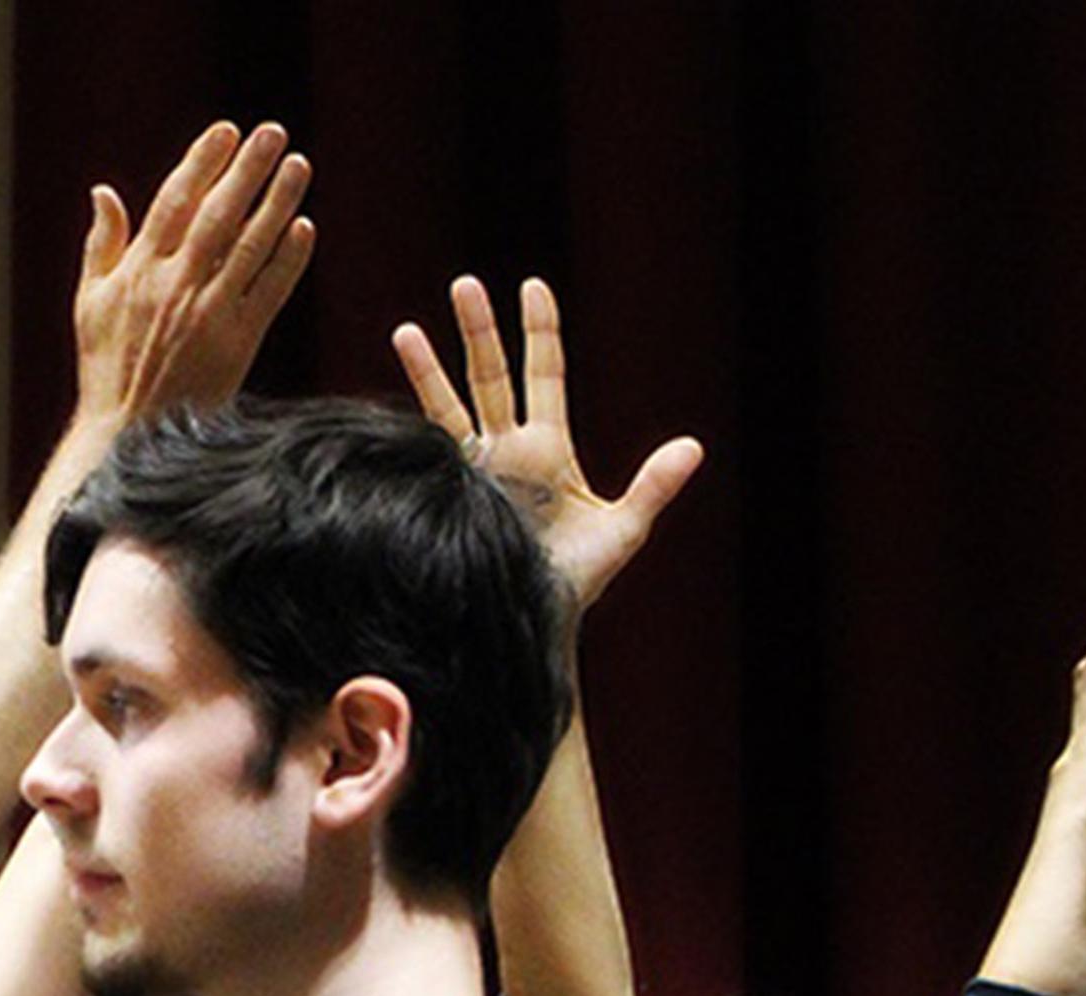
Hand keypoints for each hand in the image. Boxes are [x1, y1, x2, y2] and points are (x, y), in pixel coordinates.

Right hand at [69, 122, 315, 426]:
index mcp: (137, 271)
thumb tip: (102, 191)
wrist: (128, 436)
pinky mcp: (237, 344)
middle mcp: (174, 286)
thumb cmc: (106, 367)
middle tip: (274, 133)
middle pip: (218, 214)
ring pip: (250, 246)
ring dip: (277, 202)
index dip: (202, 162)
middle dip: (247, 169)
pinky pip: (269, 292)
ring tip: (298, 166)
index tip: (226, 132)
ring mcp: (208, 314)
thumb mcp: (90, 303)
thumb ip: (102, 244)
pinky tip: (304, 228)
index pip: (174, 202)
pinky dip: (287, 259)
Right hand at [392, 275, 702, 611]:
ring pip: (449, 406)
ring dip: (429, 368)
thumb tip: (694, 446)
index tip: (533, 287)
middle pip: (491, 377)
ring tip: (406, 330)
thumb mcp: (624, 530)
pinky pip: (426, 448)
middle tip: (465, 284)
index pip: (544, 374)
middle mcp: (506, 452)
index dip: (540, 332)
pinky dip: (409, 420)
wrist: (531, 622)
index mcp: (549, 449)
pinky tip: (391, 403)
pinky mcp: (447, 493)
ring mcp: (473, 471)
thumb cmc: (576, 583)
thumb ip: (654, 486)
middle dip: (478, 331)